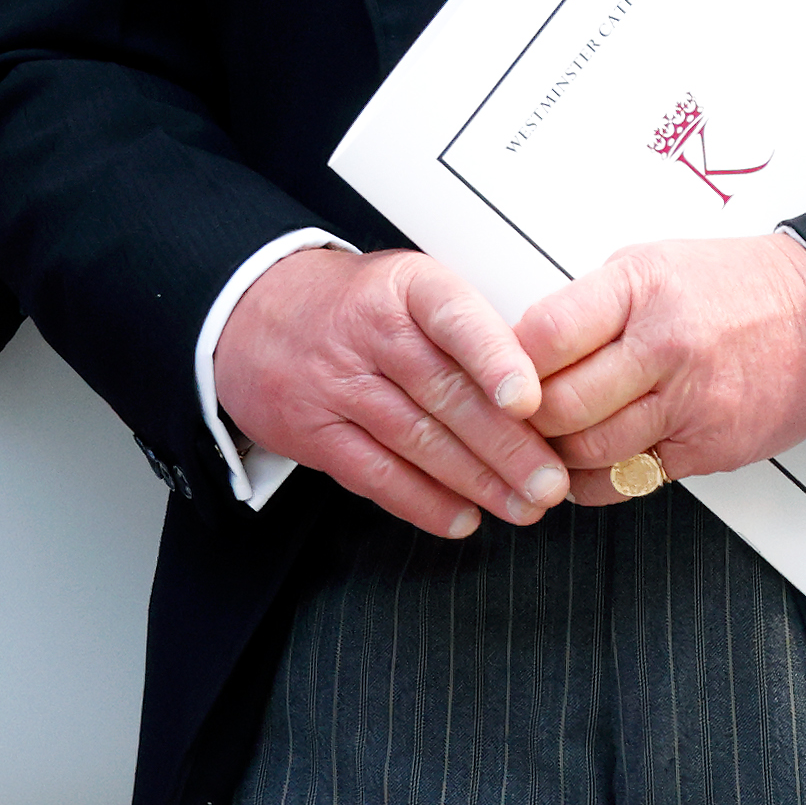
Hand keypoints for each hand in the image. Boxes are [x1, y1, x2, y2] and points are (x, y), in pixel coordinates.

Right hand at [212, 246, 567, 537]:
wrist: (253, 312)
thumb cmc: (358, 305)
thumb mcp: (410, 287)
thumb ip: (468, 327)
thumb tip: (551, 386)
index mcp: (404, 286)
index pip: (454, 317)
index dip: (494, 358)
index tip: (531, 400)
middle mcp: (367, 331)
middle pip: (443, 394)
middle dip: (505, 446)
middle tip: (551, 482)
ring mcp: (334, 383)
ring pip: (415, 440)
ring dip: (476, 482)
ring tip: (524, 507)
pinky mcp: (312, 431)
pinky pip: (375, 475)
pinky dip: (423, 503)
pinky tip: (463, 518)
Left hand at [520, 236, 805, 502]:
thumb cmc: (732, 286)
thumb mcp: (650, 264)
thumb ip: (590, 305)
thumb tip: (522, 346)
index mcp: (640, 288)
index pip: (546, 334)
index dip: (509, 362)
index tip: (493, 370)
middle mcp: (664, 347)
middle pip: (561, 404)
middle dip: (523, 419)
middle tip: (508, 419)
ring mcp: (690, 404)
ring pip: (589, 451)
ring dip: (553, 457)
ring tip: (539, 445)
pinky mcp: (709, 451)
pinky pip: (630, 481)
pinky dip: (594, 483)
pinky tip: (582, 468)